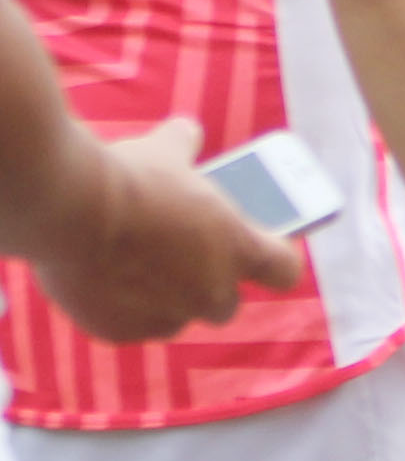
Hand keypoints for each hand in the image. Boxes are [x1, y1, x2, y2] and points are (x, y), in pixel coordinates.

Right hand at [25, 119, 302, 342]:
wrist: (64, 204)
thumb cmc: (123, 175)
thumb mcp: (162, 151)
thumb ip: (184, 145)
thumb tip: (187, 130)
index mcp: (240, 250)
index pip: (284, 269)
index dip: (273, 258)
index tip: (261, 248)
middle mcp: (212, 293)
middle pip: (225, 301)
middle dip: (208, 283)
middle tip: (183, 257)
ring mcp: (167, 316)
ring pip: (174, 315)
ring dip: (163, 298)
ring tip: (133, 265)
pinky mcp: (121, 330)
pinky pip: (127, 322)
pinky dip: (116, 306)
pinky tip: (99, 279)